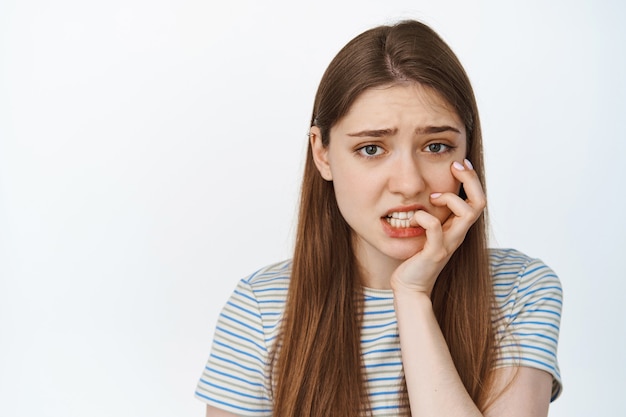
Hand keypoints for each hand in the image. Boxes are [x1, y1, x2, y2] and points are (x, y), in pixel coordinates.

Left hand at [390, 159, 485, 295]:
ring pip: (467, 213)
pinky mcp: (434, 252)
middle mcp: (458, 234)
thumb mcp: (428, 230)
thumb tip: (427, 189)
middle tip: (456, 166)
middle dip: (470, 179)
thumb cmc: (416, 257)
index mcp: (457, 227)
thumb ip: (432, 213)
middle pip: (479, 202)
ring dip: (451, 198)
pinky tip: (414, 217)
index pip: (477, 199)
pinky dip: (424, 217)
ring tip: (433, 197)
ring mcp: (448, 243)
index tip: (460, 163)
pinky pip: (435, 228)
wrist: (410, 286)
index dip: (472, 179)